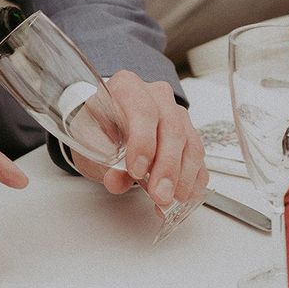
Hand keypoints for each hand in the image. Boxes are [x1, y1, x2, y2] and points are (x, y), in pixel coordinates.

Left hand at [67, 71, 207, 209]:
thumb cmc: (97, 127)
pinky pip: (198, 157)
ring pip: (190, 143)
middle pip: (172, 127)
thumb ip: (103, 162)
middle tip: (160, 195)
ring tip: (169, 201)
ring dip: (183, 177)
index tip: (137, 171)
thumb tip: (116, 181)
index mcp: (127, 86)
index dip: (143, 142)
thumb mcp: (90, 143)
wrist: (105, 124)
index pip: (142, 110)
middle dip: (167, 167)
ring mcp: (176, 113)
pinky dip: (193, 180)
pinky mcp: (189, 134)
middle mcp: (156, 95)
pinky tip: (183, 197)